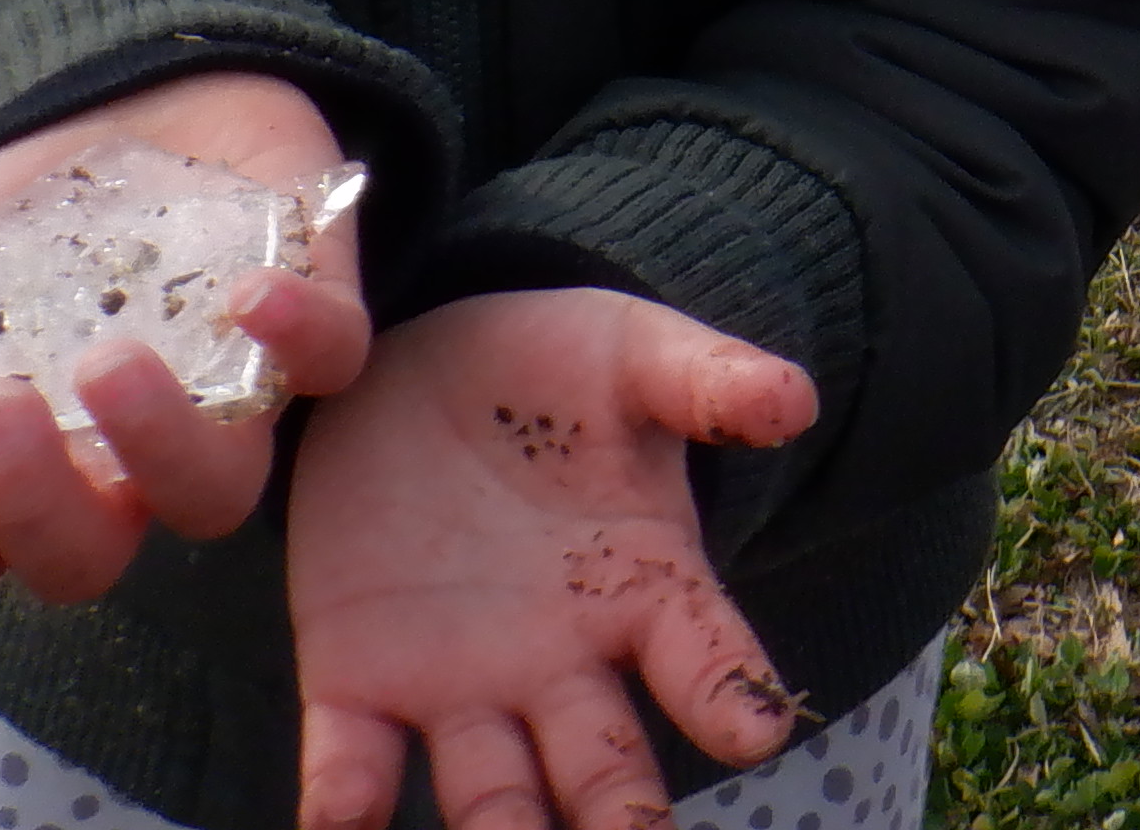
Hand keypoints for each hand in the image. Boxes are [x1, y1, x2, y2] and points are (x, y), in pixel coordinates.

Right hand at [0, 70, 367, 610]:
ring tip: (105, 363)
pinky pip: (333, 360)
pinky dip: (299, 337)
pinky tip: (245, 293)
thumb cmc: (29, 215)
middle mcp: (131, 463)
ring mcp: (232, 399)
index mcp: (31, 470)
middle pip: (91, 556)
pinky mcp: (319, 317)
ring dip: (162, 443)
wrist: (140, 95)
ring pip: (218, 491)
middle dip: (35, 502)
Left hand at [292, 288, 819, 829]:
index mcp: (643, 590)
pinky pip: (353, 759)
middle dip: (620, 818)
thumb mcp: (637, 357)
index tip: (758, 730)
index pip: (702, 655)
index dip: (730, 693)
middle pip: (599, 765)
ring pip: (488, 791)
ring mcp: (459, 683)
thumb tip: (796, 400)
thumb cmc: (556, 368)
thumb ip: (709, 381)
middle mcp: (559, 663)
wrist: (421, 366)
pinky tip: (343, 822)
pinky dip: (348, 801)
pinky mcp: (358, 679)